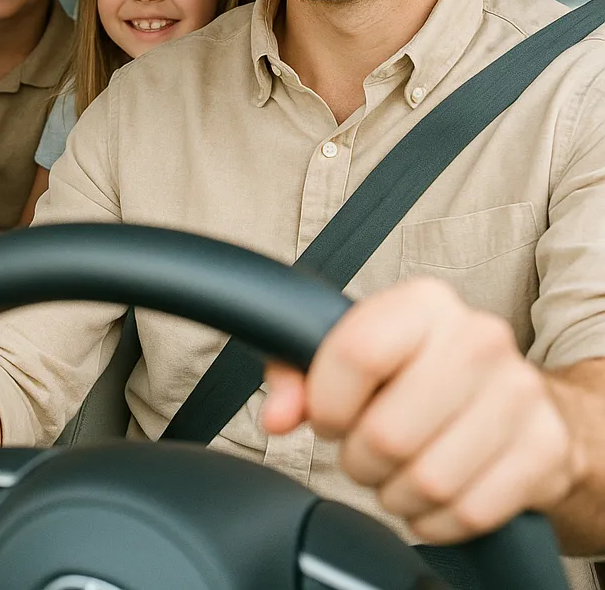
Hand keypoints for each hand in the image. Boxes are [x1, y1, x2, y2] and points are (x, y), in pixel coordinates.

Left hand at [260, 278, 583, 543]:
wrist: (514, 398)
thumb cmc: (417, 373)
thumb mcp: (351, 354)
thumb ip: (297, 374)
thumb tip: (277, 414)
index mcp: (424, 302)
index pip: (356, 354)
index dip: (327, 402)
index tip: (329, 417)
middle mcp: (477, 337)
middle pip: (388, 432)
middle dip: (360, 458)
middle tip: (363, 451)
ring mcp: (519, 393)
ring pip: (428, 480)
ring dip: (395, 492)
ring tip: (395, 473)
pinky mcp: (545, 449)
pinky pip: (469, 511)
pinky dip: (435, 519)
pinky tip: (429, 496)